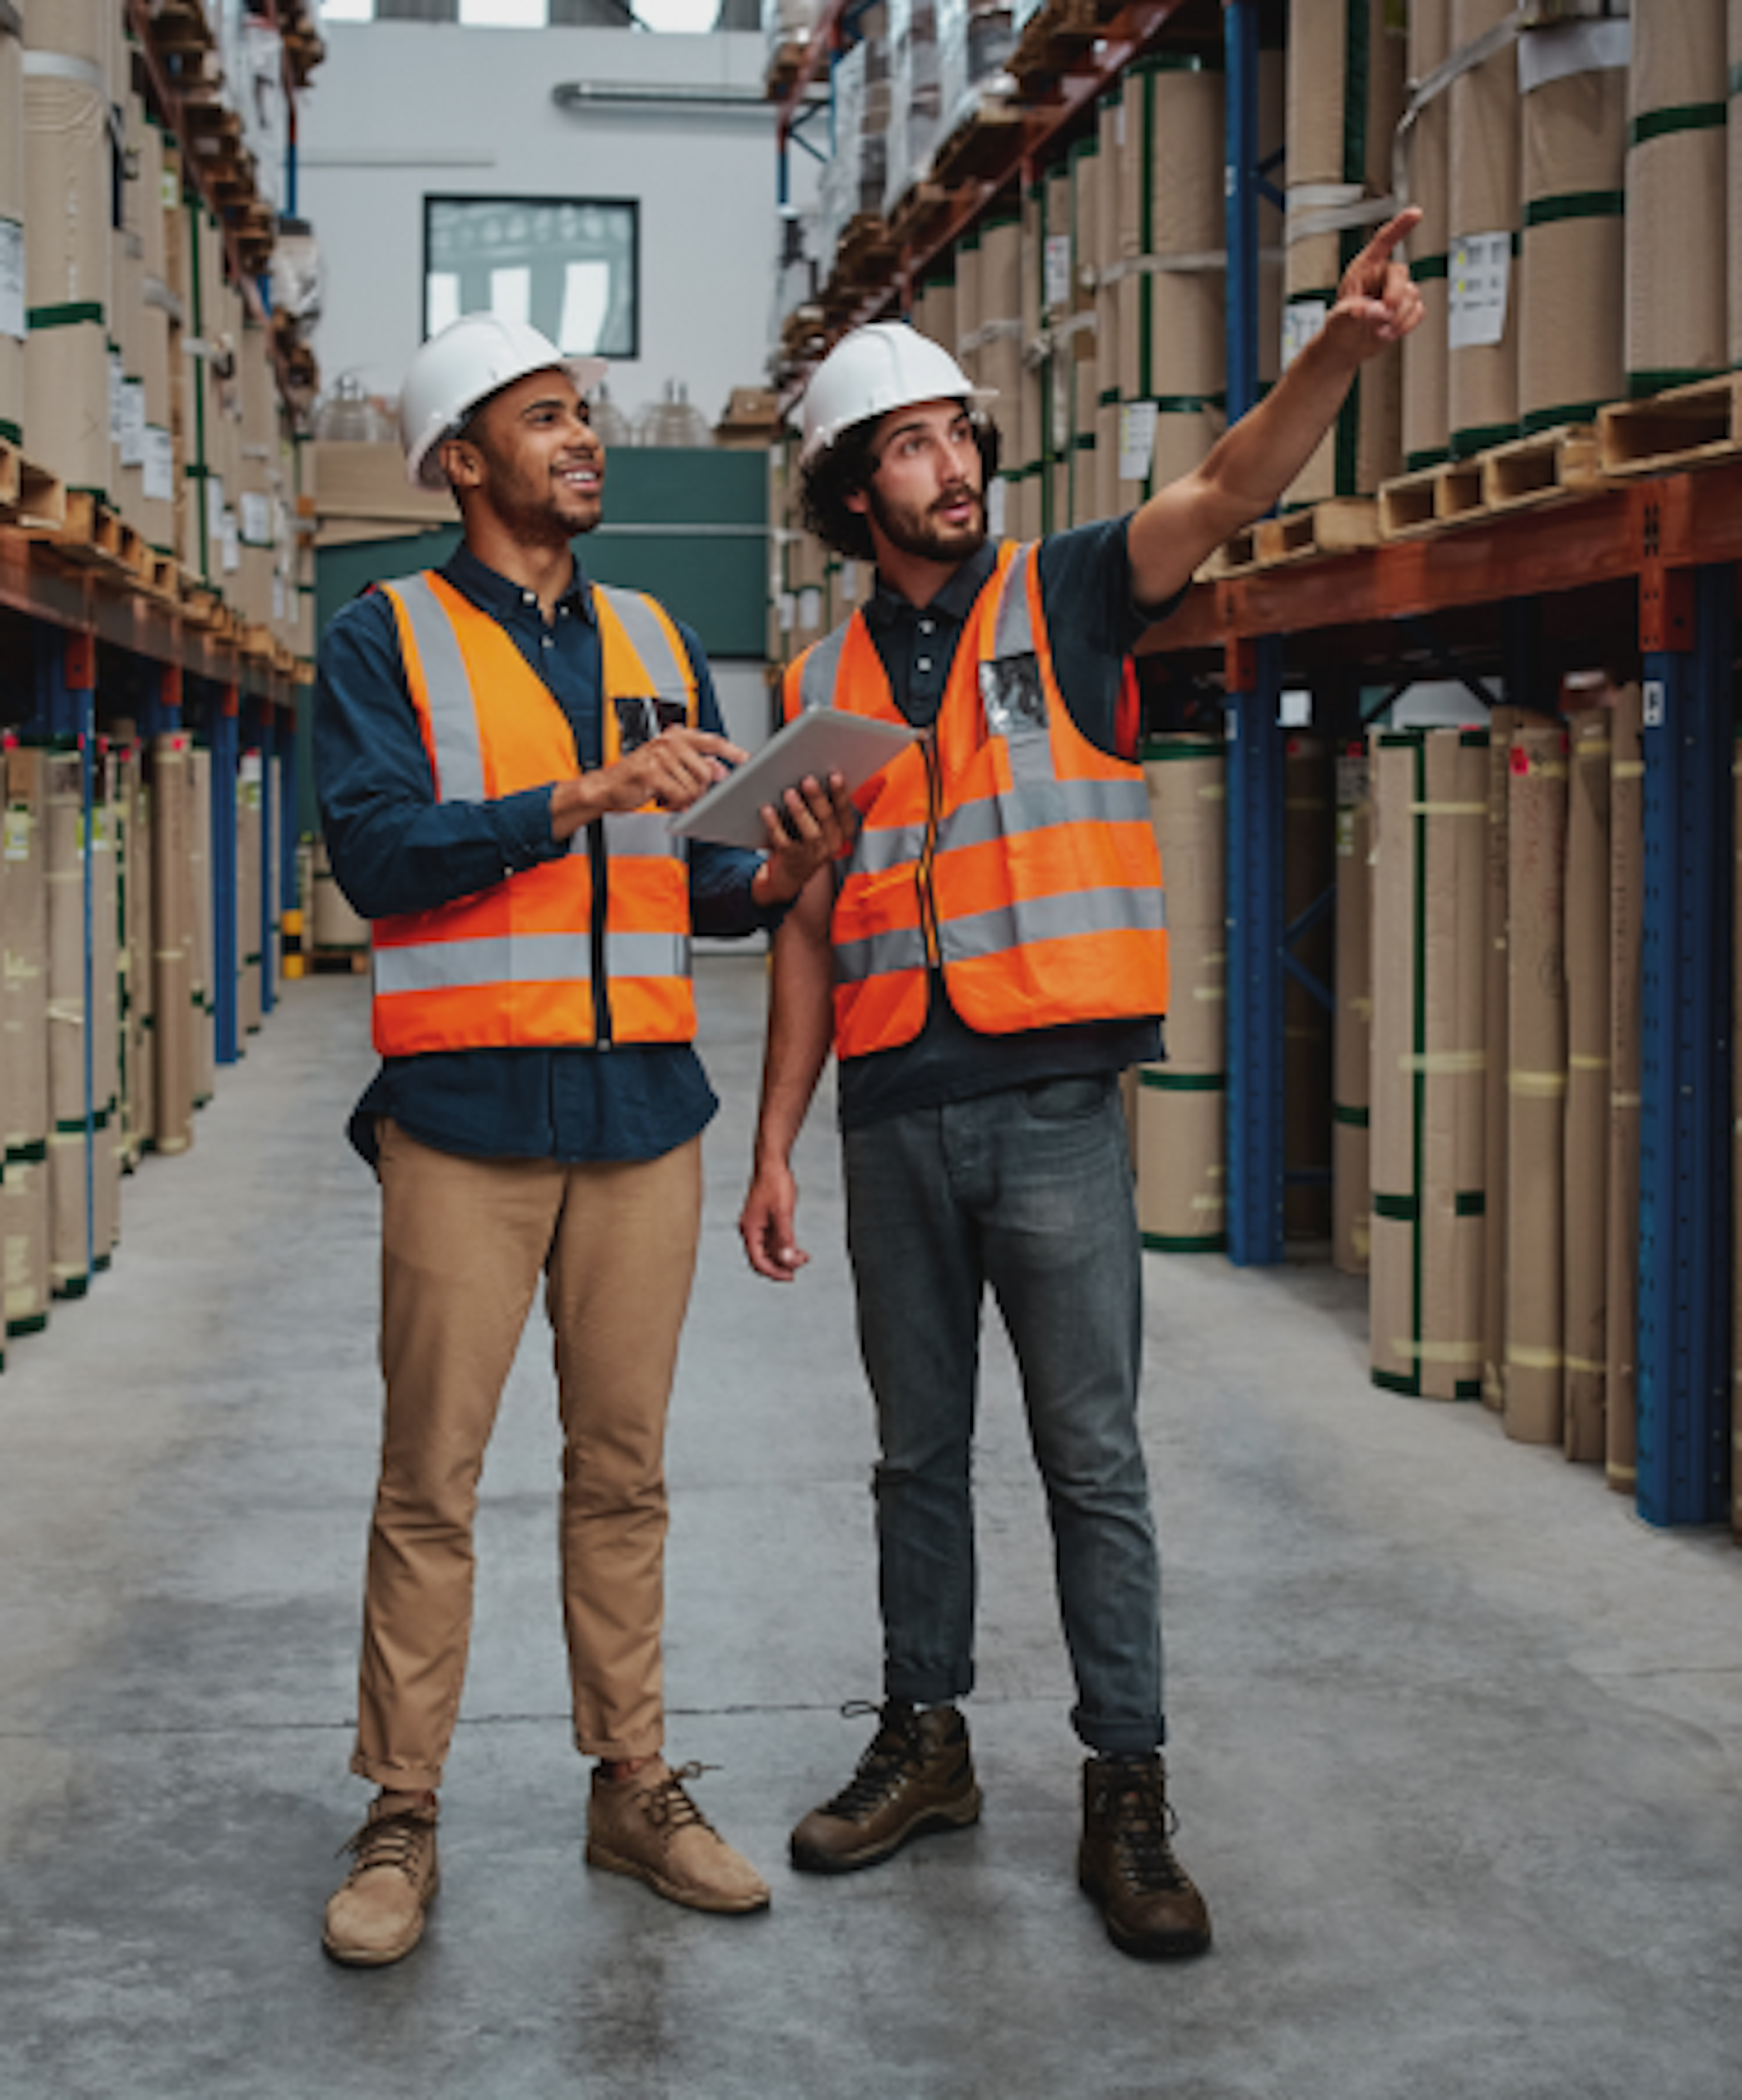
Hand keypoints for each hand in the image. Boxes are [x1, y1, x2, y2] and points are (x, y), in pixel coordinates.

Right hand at [604, 726, 746, 814]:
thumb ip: (697, 764)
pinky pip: (680, 795)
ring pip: (695, 787)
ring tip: (670, 794)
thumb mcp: (670, 766)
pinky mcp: (652, 773)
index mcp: (676, 736)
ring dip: (685, 798)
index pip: (712, 741)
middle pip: (707, 771)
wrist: (607, 786)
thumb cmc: (638, 775)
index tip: (747, 760)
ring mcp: (660, 756)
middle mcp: (669, 742)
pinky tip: (664, 799)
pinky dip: (675, 803)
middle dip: (701, 789)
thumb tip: (721, 770)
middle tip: (685, 793)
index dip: (732, 752)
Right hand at [740, 1158, 807, 1280]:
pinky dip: (785, 1247)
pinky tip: (798, 1250)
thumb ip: (784, 1237)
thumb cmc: (775, 1183)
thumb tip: (787, 1258)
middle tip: (797, 1270)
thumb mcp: (783, 1212)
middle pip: (762, 1258)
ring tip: (802, 1258)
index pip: (758, 1260)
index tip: (789, 1277)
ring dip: (785, 1257)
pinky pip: (773, 1241)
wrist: (773, 1164)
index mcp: (750, 1229)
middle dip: (780, 1266)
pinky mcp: (766, 1221)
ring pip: (769, 1251)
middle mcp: (751, 1230)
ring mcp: (758, 1226)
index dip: (773, 1272)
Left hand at [752, 772, 856, 907]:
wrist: (791, 873)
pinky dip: (775, 825)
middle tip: (807, 779)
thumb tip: (807, 770)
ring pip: (810, 831)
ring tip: (788, 793)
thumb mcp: (817, 818)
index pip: (844, 808)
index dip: (840, 792)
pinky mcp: (794, 859)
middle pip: (827, 817)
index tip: (835, 775)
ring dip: (799, 811)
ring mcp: (815, 853)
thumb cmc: (803, 836)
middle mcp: (833, 841)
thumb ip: (817, 796)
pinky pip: (784, 842)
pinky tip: (767, 810)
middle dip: (818, 797)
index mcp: (842, 828)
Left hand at [1324, 206, 1424, 361]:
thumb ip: (1356, 311)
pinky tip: (1388, 332)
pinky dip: (1404, 326)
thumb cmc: (1339, 325)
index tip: (1416, 213)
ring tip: (1377, 330)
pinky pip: (1418, 312)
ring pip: (1412, 296)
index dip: (1400, 227)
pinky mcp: (1407, 308)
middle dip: (1394, 296)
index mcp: (1364, 269)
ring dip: (1396, 318)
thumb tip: (1377, 311)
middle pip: (1401, 274)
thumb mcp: (1339, 317)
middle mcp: (1383, 276)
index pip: (1383, 242)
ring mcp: (1397, 291)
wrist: (1347, 346)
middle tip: (1383, 314)